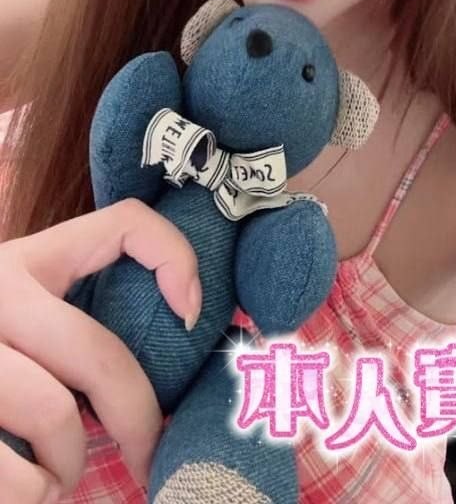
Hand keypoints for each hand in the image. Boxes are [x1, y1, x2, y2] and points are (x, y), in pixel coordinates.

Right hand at [0, 198, 201, 502]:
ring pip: (54, 415)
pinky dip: (30, 493)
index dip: (176, 257)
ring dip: (70, 466)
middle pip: (100, 357)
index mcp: (26, 259)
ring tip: (62, 477)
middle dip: (138, 419)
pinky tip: (30, 491)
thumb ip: (66, 319)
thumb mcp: (17, 310)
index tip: (193, 314)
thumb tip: (175, 339)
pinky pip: (9, 471)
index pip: (124, 224)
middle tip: (147, 453)